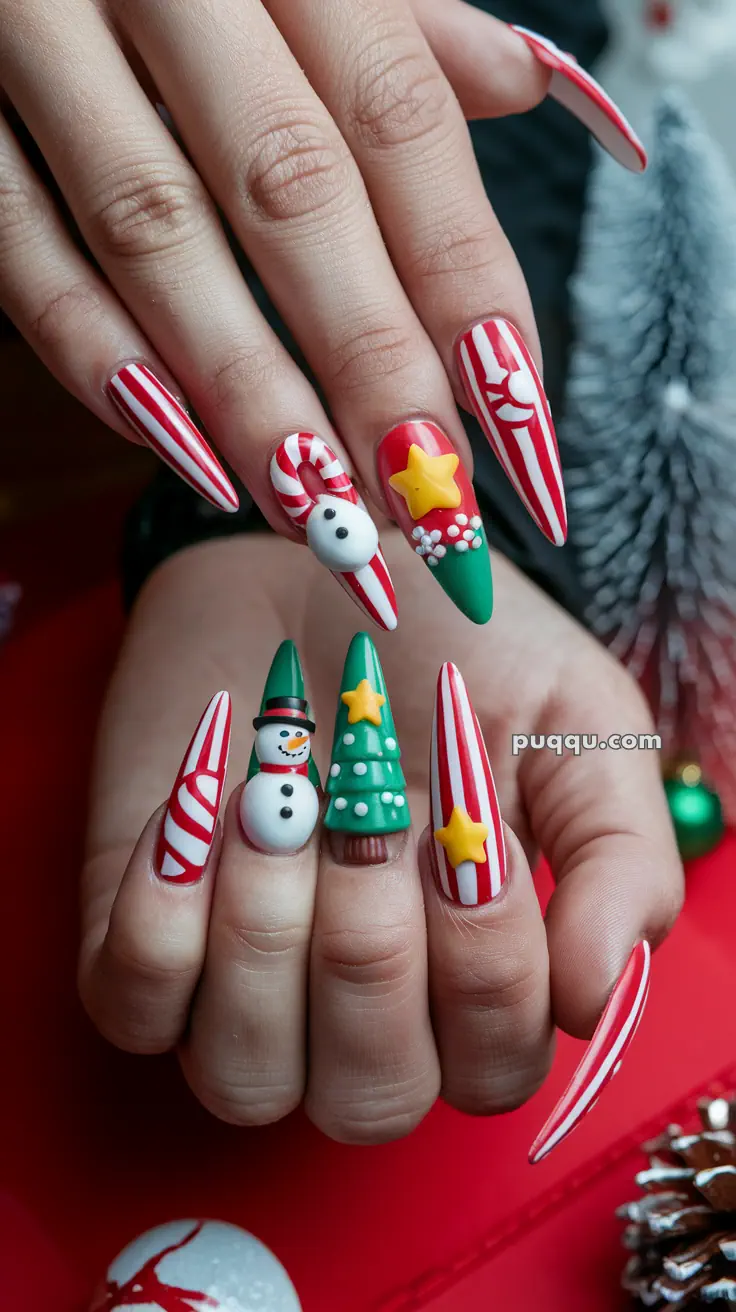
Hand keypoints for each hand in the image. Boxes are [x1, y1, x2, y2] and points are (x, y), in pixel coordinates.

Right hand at [0, 0, 551, 606]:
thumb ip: (397, 22)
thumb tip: (520, 83)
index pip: (400, 120)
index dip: (465, 281)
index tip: (516, 426)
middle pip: (292, 188)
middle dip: (370, 361)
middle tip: (426, 503)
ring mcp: (42, 35)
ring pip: (154, 230)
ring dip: (244, 389)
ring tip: (319, 513)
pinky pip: (19, 240)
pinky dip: (94, 353)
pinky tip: (182, 451)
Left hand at [79, 535, 682, 1147]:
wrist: (318, 564)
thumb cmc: (454, 651)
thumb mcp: (578, 727)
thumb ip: (619, 861)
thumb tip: (594, 1001)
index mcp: (472, 985)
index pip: (493, 1068)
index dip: (485, 958)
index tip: (468, 818)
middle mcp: (358, 1018)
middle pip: (370, 1097)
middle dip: (370, 944)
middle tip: (367, 813)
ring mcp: (241, 993)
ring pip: (246, 1077)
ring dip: (264, 929)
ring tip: (275, 802)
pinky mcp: (141, 944)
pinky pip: (133, 1005)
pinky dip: (163, 910)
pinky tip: (199, 806)